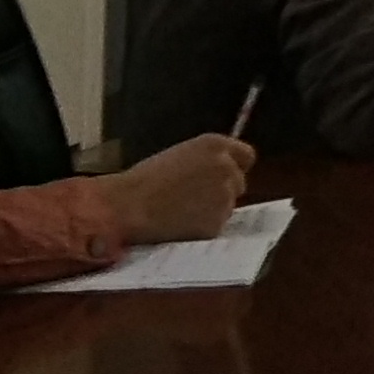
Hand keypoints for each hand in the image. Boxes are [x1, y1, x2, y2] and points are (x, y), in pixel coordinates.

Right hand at [96, 132, 253, 245]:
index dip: (234, 168)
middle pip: (238, 182)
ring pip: (227, 207)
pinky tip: (181, 225)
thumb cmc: (144, 179)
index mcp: (215, 145)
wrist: (128, 206)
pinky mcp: (217, 223)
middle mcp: (226, 167)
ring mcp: (224, 196)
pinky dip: (203, 229)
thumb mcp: (179, 155)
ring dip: (212, 211)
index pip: (246, 156)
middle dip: (222, 191)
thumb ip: (206, 161)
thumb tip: (218, 172)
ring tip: (181, 212)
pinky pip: (216, 227)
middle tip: (195, 199)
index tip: (224, 177)